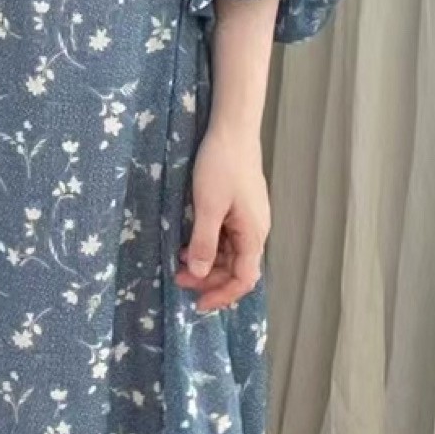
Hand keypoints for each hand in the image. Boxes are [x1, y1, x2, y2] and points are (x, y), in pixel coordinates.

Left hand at [175, 123, 269, 312]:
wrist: (233, 130)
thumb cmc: (221, 165)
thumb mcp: (207, 206)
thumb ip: (203, 242)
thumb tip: (197, 273)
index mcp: (253, 234)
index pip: (244, 279)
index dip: (222, 295)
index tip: (198, 303)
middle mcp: (255, 231)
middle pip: (237, 269)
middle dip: (209, 279)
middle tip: (178, 280)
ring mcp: (248, 219)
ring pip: (230, 254)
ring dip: (207, 263)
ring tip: (179, 263)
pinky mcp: (240, 209)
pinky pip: (226, 238)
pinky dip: (209, 246)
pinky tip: (188, 244)